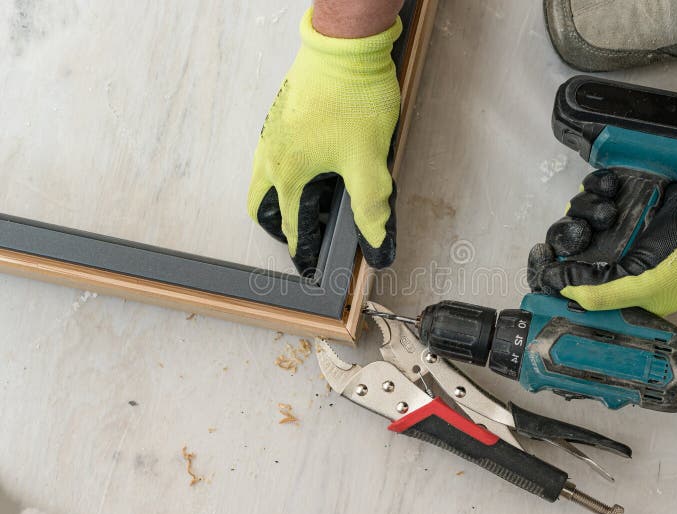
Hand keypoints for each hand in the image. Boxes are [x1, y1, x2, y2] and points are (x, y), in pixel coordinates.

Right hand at [247, 8, 401, 274]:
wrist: (344, 47)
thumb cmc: (353, 99)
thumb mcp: (368, 162)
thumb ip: (372, 209)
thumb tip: (377, 246)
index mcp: (288, 174)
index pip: (290, 225)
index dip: (302, 250)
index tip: (308, 265)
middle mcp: (271, 155)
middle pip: (262, 204)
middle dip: (279, 226)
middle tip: (301, 237)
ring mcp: (271, 133)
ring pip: (263, 178)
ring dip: (280, 197)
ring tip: (310, 204)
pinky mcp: (280, 115)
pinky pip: (272, 155)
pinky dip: (284, 172)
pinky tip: (313, 166)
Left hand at [528, 172, 676, 315]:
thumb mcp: (643, 288)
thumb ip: (600, 292)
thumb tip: (559, 286)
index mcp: (609, 280)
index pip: (566, 275)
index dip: (550, 266)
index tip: (542, 257)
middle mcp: (609, 252)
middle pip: (566, 239)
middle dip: (570, 232)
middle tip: (586, 230)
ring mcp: (617, 223)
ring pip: (578, 210)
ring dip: (586, 206)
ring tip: (610, 211)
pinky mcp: (625, 195)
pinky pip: (595, 186)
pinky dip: (597, 184)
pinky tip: (613, 188)